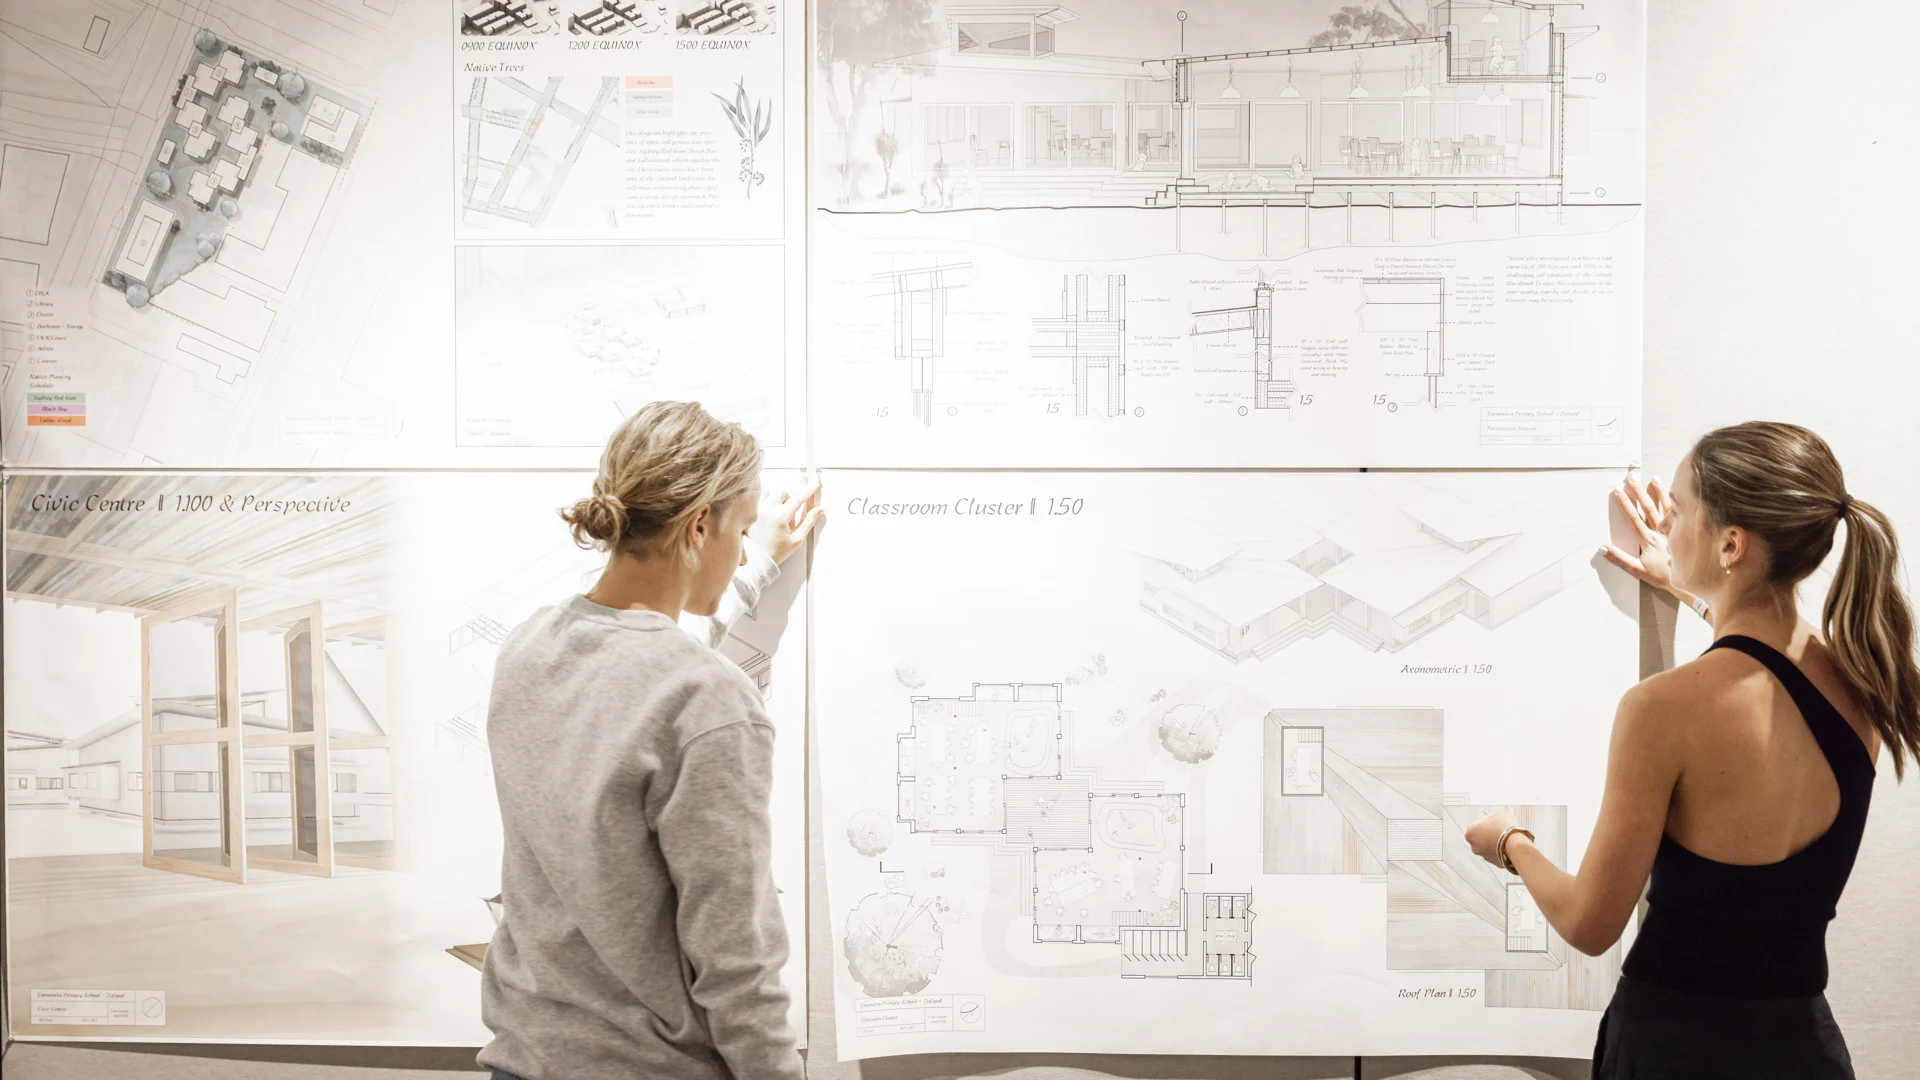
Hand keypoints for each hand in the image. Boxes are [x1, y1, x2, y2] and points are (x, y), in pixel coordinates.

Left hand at [751, 473, 824, 565]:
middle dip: (788, 497)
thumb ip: (808, 522)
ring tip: (777, 512)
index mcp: (780, 517)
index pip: (799, 498)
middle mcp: (767, 510)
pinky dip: (766, 501)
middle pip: (782, 490)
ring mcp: (757, 509)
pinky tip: (767, 513)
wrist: (755, 560)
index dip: (809, 489)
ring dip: (776, 497)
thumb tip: (819, 510)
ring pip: (770, 491)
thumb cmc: (775, 552)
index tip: (816, 482)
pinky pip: (760, 497)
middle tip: (789, 511)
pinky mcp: (750, 511)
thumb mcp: (796, 540)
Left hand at [1464, 811, 1520, 868]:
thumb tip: (1494, 820)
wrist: (1516, 845)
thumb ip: (1492, 818)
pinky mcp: (1495, 863)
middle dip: (1489, 834)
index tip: (1493, 822)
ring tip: (1506, 838)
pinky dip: (1501, 851)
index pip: (1476, 825)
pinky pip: (1497, 855)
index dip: (1486, 822)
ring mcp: (1484, 856)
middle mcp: (1474, 846)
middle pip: (1481, 838)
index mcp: (1470, 833)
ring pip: (1488, 847)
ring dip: (1495, 843)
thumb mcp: (1498, 815)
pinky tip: (1508, 846)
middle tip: (1499, 830)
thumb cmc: (1505, 829)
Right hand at [1601, 474, 1681, 596]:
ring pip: (1665, 507)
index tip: (1617, 490)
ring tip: (1653, 479)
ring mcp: (1672, 530)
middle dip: (1638, 492)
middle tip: (1631, 478)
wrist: (1687, 580)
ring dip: (1658, 492)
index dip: (1624, 502)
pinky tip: (1674, 494)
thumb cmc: (1662, 576)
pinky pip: (1678, 513)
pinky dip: (1675, 502)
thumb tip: (1602, 548)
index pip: (1633, 517)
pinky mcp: (1681, 531)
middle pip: (1648, 507)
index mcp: (1648, 539)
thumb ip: (1619, 558)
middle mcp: (1660, 531)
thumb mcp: (1637, 570)